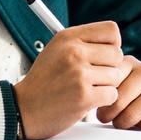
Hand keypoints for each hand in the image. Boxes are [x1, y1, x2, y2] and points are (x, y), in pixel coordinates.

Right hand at [14, 21, 130, 139]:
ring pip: (116, 76)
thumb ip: (83, 43)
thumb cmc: (43, 81)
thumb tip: (114, 42)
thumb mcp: (57, 50)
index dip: (113, 44)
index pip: (111, 30)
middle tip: (95, 77)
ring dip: (106, 86)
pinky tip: (87, 100)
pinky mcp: (84, 96)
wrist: (23, 109)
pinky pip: (112, 94)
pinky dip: (103, 100)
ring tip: (87, 88)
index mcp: (68, 37)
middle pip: (117, 54)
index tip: (104, 56)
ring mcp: (79, 74)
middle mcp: (74, 52)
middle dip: (110, 68)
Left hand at [96, 56, 140, 130]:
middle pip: (118, 100)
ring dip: (127, 124)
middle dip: (111, 116)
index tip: (101, 109)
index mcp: (128, 63)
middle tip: (111, 120)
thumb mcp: (114, 90)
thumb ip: (100, 88)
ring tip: (126, 123)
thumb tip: (83, 99)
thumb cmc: (132, 102)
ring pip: (133, 113)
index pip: (106, 83)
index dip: (101, 101)